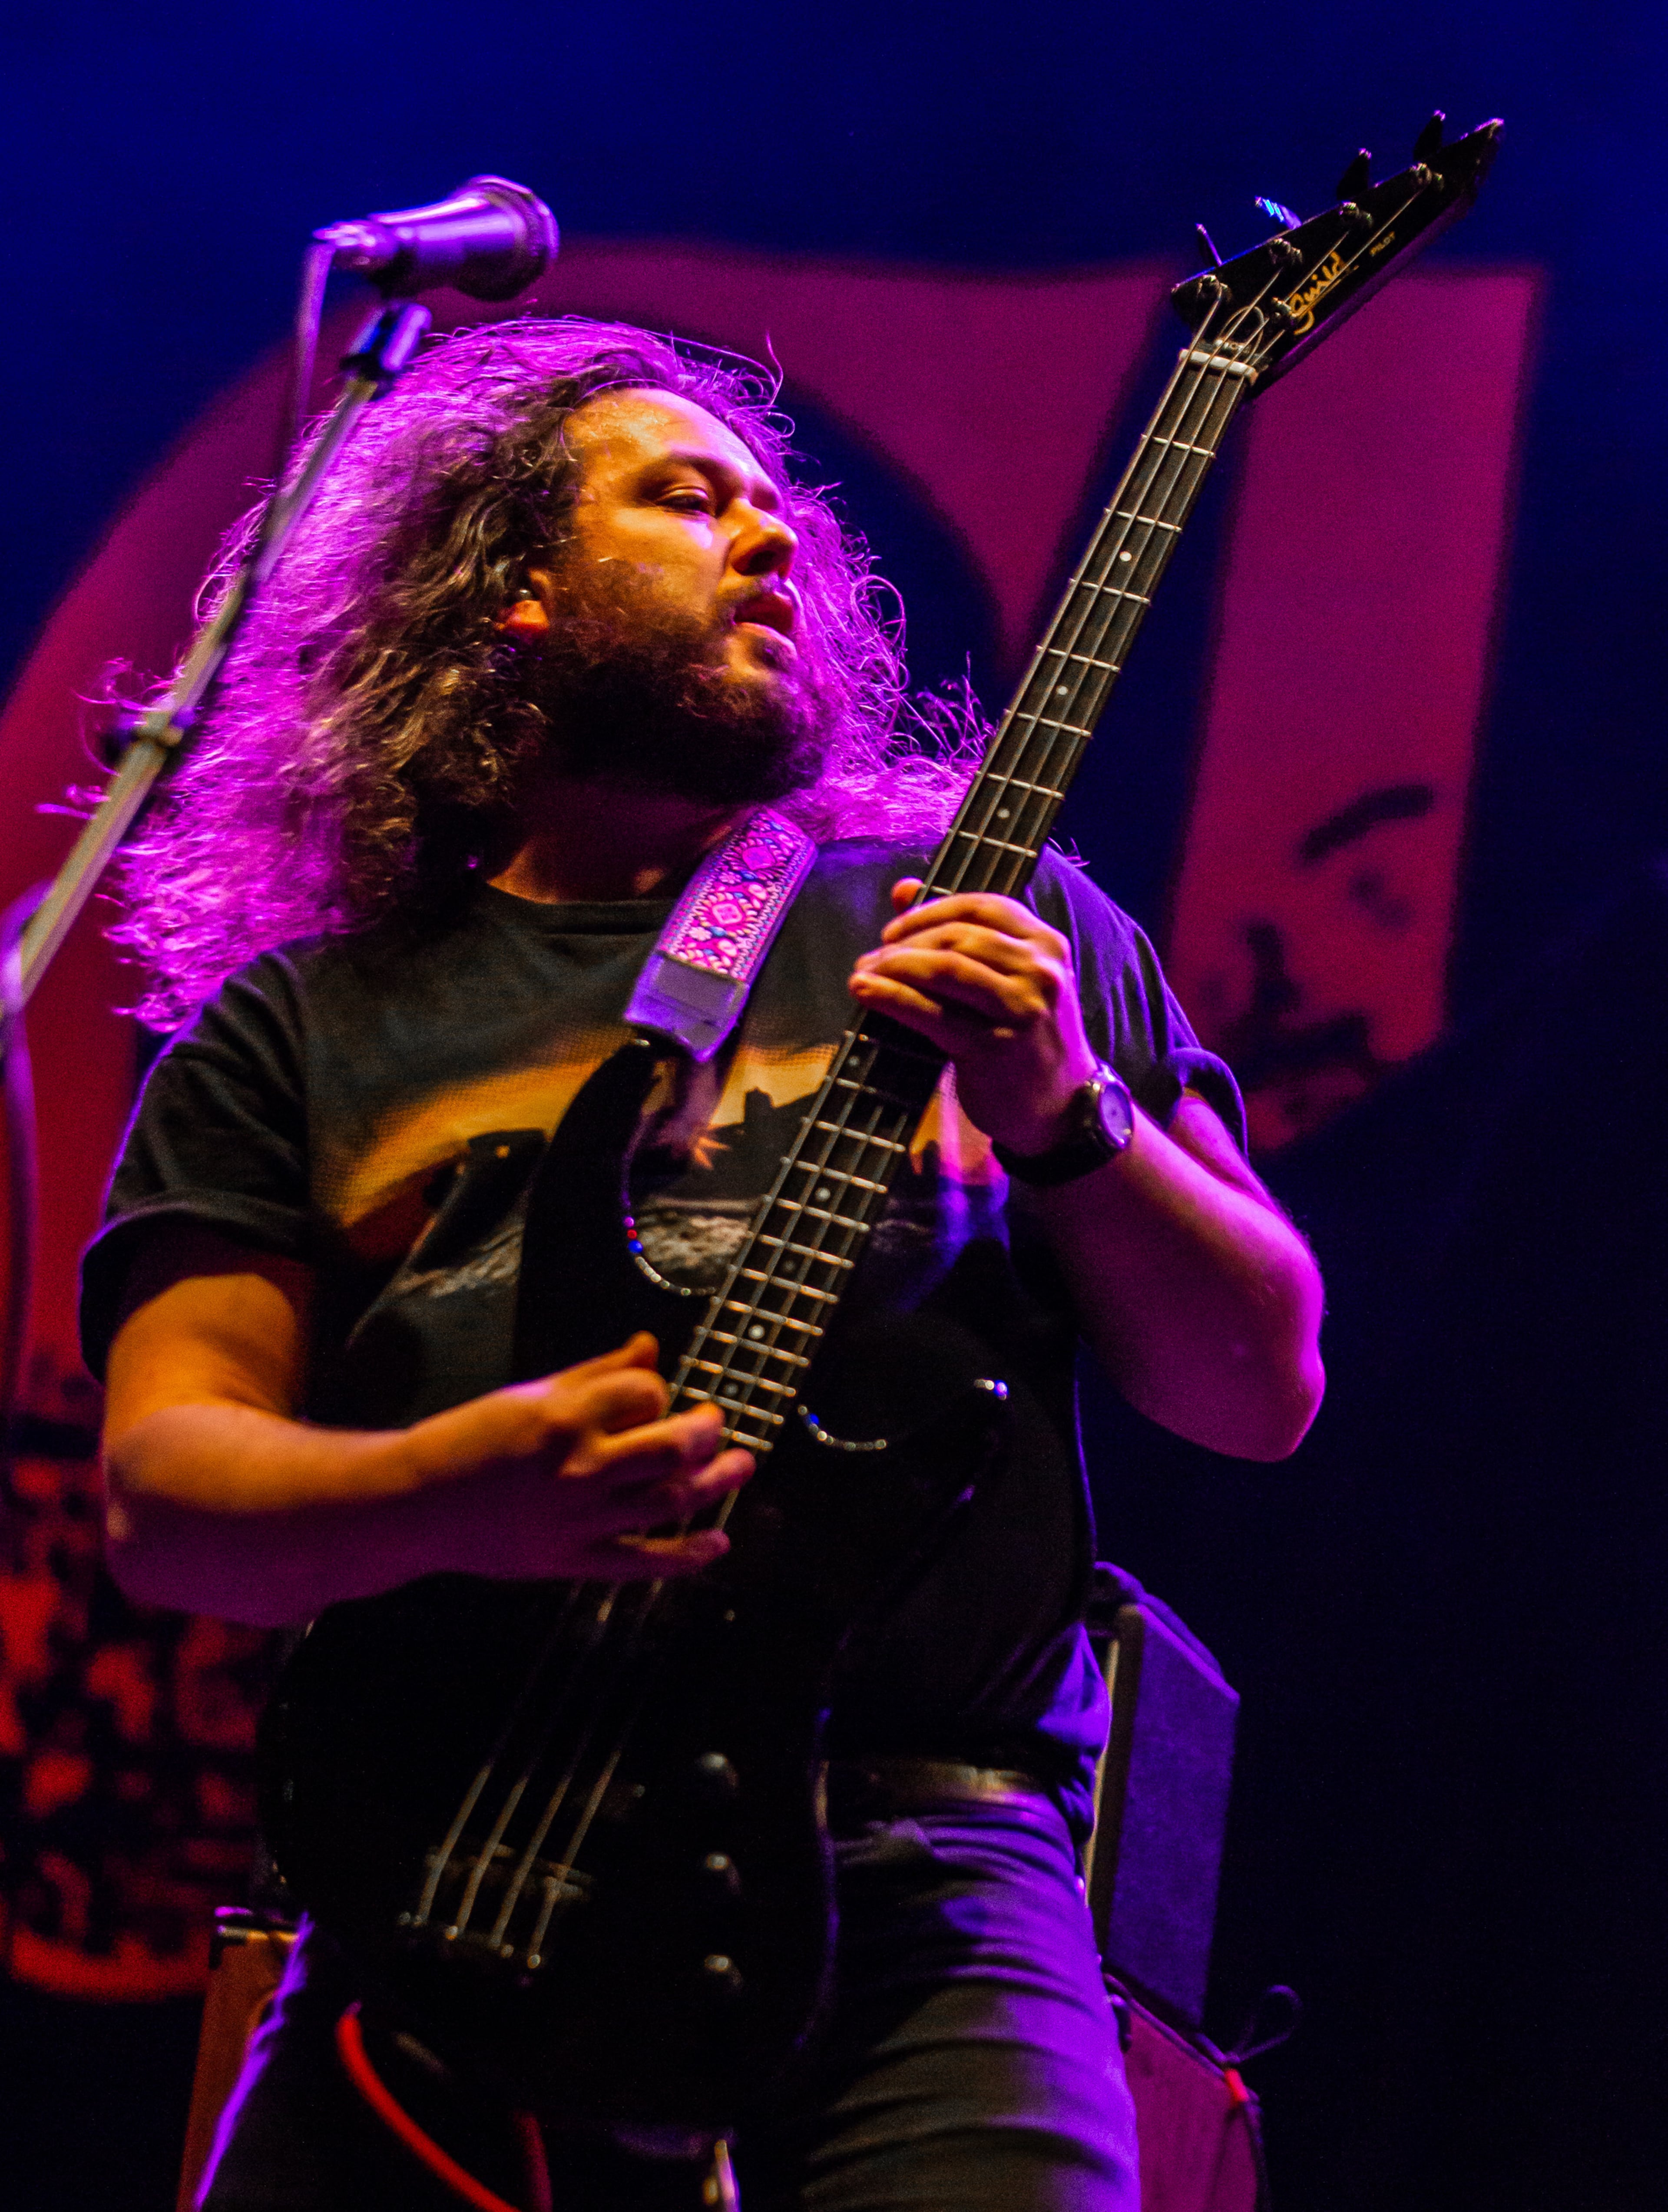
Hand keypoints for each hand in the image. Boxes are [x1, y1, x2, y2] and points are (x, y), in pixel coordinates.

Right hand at [407, 1334, 752, 1581]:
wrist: (416, 1504)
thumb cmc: (473, 1438)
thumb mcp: (532, 1393)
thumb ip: (596, 1372)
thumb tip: (651, 1346)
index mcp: (566, 1416)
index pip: (646, 1392)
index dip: (656, 1390)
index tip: (649, 1397)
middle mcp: (581, 1467)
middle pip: (673, 1447)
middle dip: (705, 1430)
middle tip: (714, 1422)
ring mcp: (579, 1519)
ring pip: (670, 1501)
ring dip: (716, 1482)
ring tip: (741, 1464)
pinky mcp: (572, 1561)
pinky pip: (643, 1561)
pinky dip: (687, 1556)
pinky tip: (718, 1544)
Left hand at [848, 879, 1097, 1154]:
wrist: (1061, 1108)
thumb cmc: (1027, 1037)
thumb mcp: (1011, 979)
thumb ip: (963, 932)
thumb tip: (903, 888)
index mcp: (1047, 945)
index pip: (982, 906)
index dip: (929, 911)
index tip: (894, 929)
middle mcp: (1039, 972)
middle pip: (957, 937)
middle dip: (904, 943)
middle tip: (871, 958)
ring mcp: (1021, 1010)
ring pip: (944, 969)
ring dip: (893, 967)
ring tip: (863, 974)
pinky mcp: (995, 1047)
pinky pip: (932, 1014)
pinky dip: (891, 998)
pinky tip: (865, 993)